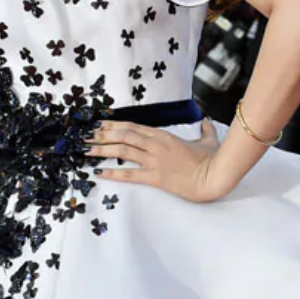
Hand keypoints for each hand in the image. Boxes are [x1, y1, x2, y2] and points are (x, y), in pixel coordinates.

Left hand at [86, 118, 228, 202]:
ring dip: (101, 149)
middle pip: (123, 135)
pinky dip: (113, 172)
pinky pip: (130, 174)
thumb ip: (204, 130)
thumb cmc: (212, 159)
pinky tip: (99, 173)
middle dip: (102, 134)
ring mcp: (154, 160)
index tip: (99, 124)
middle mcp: (156, 145)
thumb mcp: (208, 140)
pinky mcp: (155, 177)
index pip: (133, 126)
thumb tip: (205, 121)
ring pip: (122, 150)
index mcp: (164, 135)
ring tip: (84, 150)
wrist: (214, 175)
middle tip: (84, 135)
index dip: (114, 124)